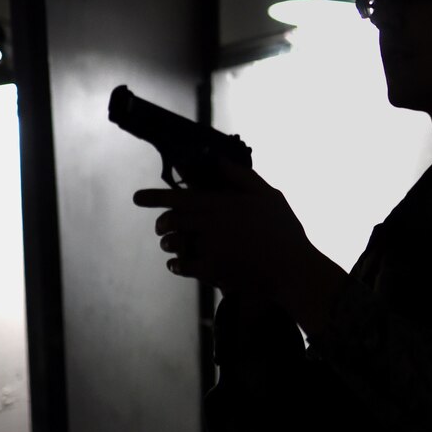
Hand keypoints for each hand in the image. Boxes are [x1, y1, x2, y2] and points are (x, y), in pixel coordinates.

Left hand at [133, 160, 314, 300]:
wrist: (294, 270)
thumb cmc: (284, 231)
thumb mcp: (268, 195)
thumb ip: (240, 177)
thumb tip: (217, 161)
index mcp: (223, 202)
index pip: (180, 196)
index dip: (155, 197)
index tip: (137, 198)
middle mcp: (212, 223)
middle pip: (172, 220)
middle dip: (162, 223)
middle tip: (160, 226)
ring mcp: (210, 248)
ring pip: (174, 243)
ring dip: (168, 243)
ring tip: (169, 244)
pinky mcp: (211, 270)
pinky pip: (182, 266)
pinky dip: (176, 265)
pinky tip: (177, 264)